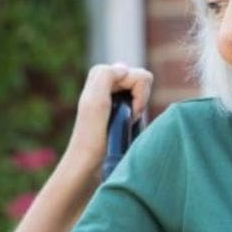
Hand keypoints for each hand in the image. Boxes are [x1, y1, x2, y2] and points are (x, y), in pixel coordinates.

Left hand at [63, 62, 152, 177]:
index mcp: (101, 74)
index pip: (140, 76)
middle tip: (126, 117)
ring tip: (125, 122)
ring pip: (144, 91)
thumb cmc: (91, 136)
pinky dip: (138, 112)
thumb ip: (107, 75)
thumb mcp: (95, 101)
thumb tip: (125, 69)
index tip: (125, 113)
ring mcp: (115, 93)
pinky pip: (141, 101)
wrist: (87, 161)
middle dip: (140, 99)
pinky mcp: (120, 106)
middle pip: (144, 80)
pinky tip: (127, 124)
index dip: (138, 96)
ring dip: (138, 107)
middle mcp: (108, 80)